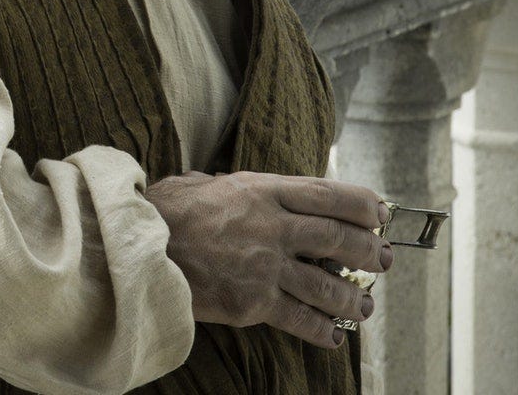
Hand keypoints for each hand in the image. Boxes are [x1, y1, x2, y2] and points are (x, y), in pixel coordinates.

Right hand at [144, 170, 393, 348]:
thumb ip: (234, 188)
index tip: (379, 214)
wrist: (135, 248)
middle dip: (370, 252)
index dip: (364, 205)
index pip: (331, 195)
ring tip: (362, 306)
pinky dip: (323, 330)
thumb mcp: (202, 183)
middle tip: (382, 261)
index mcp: (262, 191)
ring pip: (328, 286)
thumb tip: (241, 189)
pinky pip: (301, 320)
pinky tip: (333, 335)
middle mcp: (272, 227)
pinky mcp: (253, 303)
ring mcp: (265, 267)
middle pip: (340, 240)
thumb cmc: (162, 213)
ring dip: (353, 299)